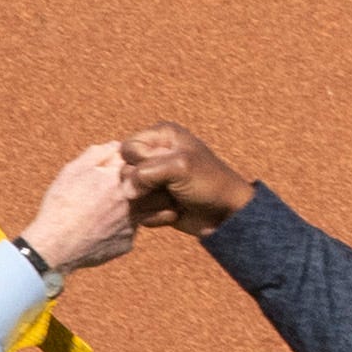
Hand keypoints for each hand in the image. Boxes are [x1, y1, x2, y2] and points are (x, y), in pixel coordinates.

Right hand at [18, 142, 136, 275]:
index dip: (129, 164)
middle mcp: (132, 200)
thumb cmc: (61, 205)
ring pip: (145, 209)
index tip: (119, 168)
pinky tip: (102, 227)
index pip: (139, 162)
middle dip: (140, 185)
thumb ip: (97, 154)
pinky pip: (131, 230)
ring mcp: (132, 224)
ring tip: (108, 208)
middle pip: (149, 187)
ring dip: (134, 205)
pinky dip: (121, 226)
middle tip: (116, 189)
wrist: (54, 245)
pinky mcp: (128, 243)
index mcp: (119, 179)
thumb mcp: (73, 170)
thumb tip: (116, 145)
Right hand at [119, 122, 255, 236]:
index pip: (127, 148)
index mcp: (161, 135)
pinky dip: (155, 216)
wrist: (227, 215)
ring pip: (130, 194)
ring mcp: (154, 180)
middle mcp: (155, 155)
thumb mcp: (180, 167)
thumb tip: (124, 191)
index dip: (138, 163)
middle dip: (146, 186)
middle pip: (125, 172)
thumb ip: (146, 172)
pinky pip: (139, 211)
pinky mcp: (154, 202)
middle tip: (171, 188)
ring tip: (174, 200)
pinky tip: (174, 212)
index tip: (160, 170)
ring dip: (152, 202)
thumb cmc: (209, 183)